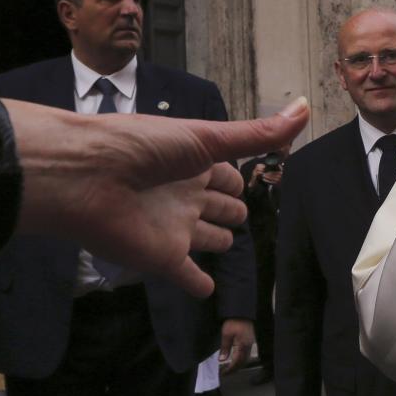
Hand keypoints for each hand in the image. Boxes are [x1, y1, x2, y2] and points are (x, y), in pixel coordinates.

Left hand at [5, 97, 309, 297]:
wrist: (87, 177)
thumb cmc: (145, 147)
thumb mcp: (207, 136)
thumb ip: (258, 132)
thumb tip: (307, 106)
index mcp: (197, 162)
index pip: (229, 174)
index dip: (240, 178)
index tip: (256, 180)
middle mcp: (189, 194)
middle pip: (220, 205)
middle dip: (232, 208)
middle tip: (243, 212)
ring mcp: (176, 227)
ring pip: (206, 237)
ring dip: (217, 240)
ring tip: (228, 243)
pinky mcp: (163, 258)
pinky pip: (185, 275)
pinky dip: (197, 282)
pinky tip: (207, 290)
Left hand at [219, 318, 254, 373]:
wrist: (244, 312)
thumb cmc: (235, 321)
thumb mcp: (226, 333)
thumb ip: (225, 347)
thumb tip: (222, 360)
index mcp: (242, 346)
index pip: (237, 362)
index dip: (230, 369)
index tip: (223, 373)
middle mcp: (248, 346)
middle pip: (243, 362)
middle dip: (234, 369)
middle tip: (225, 373)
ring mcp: (250, 343)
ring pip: (245, 358)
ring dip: (238, 364)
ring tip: (229, 367)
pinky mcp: (250, 340)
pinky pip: (246, 353)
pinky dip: (240, 358)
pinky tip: (236, 357)